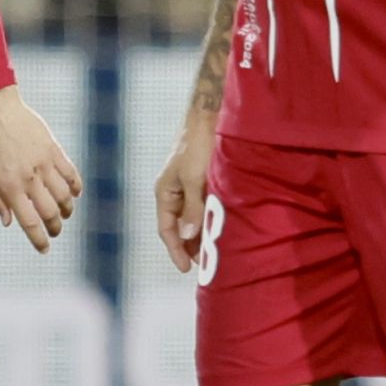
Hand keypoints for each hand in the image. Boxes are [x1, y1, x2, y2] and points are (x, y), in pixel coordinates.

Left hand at [0, 85, 82, 253]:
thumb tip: (9, 223)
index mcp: (9, 186)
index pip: (29, 222)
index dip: (39, 240)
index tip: (44, 249)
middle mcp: (29, 177)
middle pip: (50, 212)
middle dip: (55, 227)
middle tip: (55, 232)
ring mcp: (43, 163)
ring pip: (64, 196)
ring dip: (67, 210)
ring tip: (64, 214)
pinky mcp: (53, 149)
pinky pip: (71, 173)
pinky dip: (75, 187)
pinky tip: (74, 194)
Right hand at [154, 109, 216, 272]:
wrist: (209, 116)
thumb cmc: (199, 146)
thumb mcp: (195, 178)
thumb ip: (192, 208)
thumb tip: (187, 236)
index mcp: (165, 191)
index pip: (166, 229)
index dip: (176, 250)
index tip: (187, 269)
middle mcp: (174, 191)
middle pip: (179, 226)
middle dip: (190, 246)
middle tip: (206, 265)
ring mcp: (187, 186)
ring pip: (192, 217)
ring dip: (201, 234)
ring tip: (215, 251)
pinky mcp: (201, 180)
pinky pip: (202, 206)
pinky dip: (209, 219)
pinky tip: (220, 227)